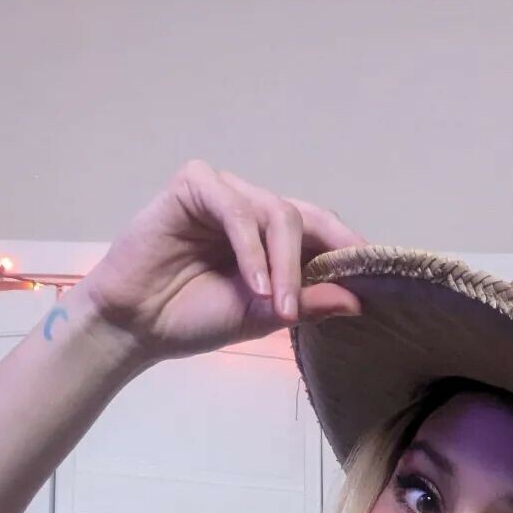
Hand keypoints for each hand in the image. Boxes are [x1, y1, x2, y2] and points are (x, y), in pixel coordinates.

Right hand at [77, 159, 366, 362]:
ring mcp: (224, 193)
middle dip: (310, 265)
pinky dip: (250, 248)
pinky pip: (236, 209)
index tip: (375, 277)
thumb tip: (357, 301)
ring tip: (273, 306)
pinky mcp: (193, 186)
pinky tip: (252, 283)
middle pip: (303, 219)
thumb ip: (306, 303)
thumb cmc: (193, 318)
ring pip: (275, 213)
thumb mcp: (261, 317)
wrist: (136, 326)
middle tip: (298, 310)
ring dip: (281, 264)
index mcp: (271, 235)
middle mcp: (251, 207)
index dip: (347, 248)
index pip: (320, 229)